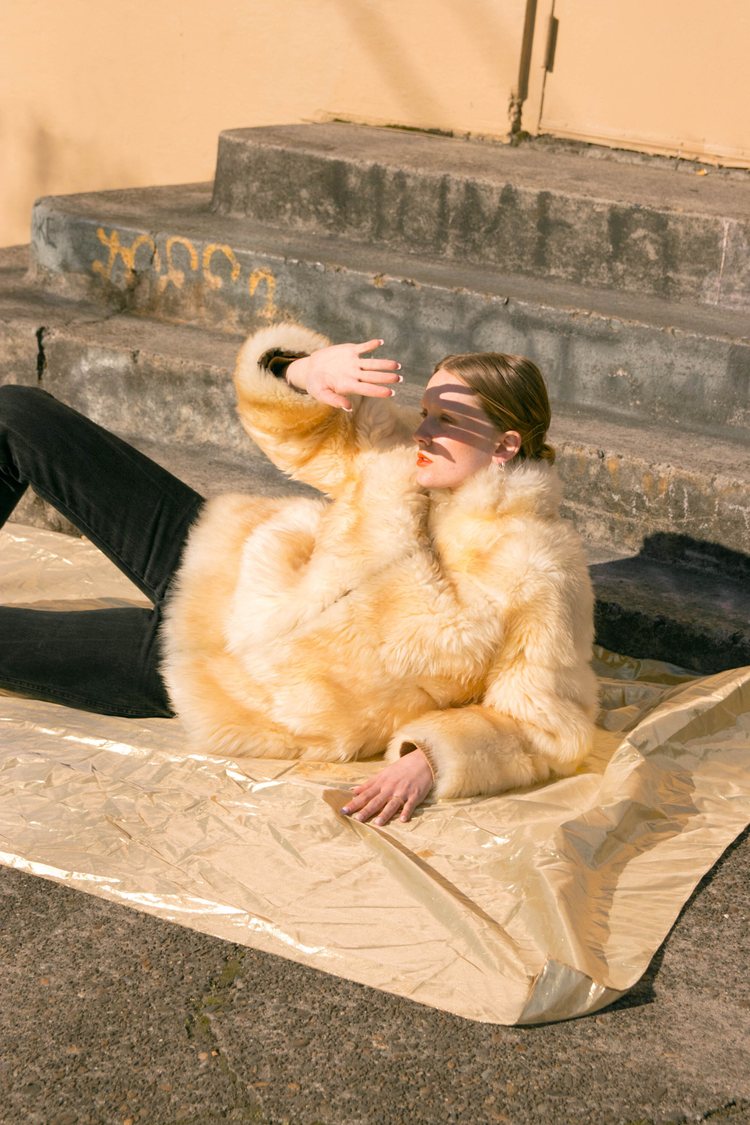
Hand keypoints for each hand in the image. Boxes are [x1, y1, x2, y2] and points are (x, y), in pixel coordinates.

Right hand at [285, 339, 401, 410]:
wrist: (310, 369)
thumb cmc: (316, 385)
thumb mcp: (322, 394)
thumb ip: (334, 400)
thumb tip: (348, 408)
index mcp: (349, 386)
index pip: (367, 389)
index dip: (379, 391)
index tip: (391, 393)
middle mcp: (355, 375)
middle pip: (374, 376)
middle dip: (387, 377)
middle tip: (400, 379)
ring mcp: (354, 363)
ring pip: (372, 363)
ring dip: (384, 363)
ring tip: (397, 365)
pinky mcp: (350, 351)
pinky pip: (363, 348)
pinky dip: (371, 345)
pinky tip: (380, 342)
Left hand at [341, 748, 433, 825]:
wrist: (421, 761)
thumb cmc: (400, 769)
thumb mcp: (382, 774)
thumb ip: (368, 784)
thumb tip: (352, 791)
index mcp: (381, 783)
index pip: (365, 795)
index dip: (354, 803)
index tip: (343, 811)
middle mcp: (390, 788)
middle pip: (376, 800)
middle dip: (366, 810)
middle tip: (357, 819)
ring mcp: (403, 791)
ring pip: (392, 804)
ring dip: (385, 813)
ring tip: (377, 823)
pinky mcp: (415, 795)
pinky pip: (410, 805)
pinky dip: (407, 812)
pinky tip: (403, 820)